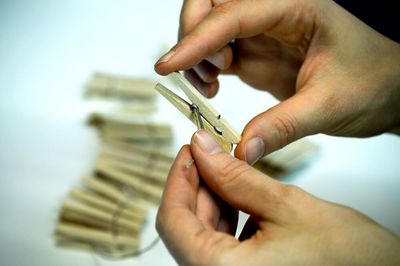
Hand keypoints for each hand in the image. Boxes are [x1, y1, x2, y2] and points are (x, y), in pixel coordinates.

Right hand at [154, 0, 399, 163]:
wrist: (385, 89)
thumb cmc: (372, 83)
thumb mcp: (329, 105)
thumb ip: (283, 126)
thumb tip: (241, 151)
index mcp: (295, 6)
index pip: (233, 15)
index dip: (196, 39)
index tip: (167, 66)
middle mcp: (273, 12)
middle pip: (211, 4)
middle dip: (192, 34)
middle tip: (199, 71)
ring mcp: (261, 32)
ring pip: (208, 27)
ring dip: (195, 54)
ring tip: (208, 86)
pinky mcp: (255, 53)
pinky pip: (215, 51)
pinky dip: (202, 68)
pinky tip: (212, 87)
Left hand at [156, 130, 399, 264]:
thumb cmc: (352, 258)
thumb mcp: (286, 205)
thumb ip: (236, 176)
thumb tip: (202, 148)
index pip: (172, 222)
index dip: (177, 179)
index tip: (190, 150)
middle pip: (185, 227)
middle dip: (197, 185)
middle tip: (211, 152)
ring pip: (202, 234)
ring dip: (212, 199)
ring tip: (229, 169)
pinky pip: (221, 245)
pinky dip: (226, 217)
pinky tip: (240, 195)